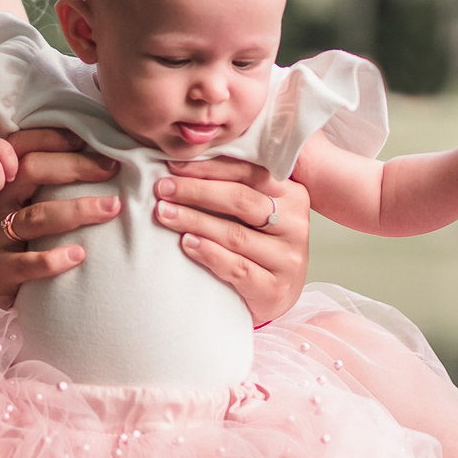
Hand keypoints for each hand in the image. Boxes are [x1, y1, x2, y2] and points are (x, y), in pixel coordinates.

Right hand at [0, 128, 119, 310]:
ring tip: (111, 207)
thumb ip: (41, 183)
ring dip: (77, 211)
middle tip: (110, 168)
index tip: (88, 139)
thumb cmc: (8, 236)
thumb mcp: (15, 204)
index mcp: (2, 182)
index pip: (22, 147)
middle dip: (75, 166)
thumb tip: (98, 160)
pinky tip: (79, 254)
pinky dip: (54, 259)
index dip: (53, 139)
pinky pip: (28, 262)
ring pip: (36, 217)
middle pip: (31, 172)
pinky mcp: (0, 268)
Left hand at [154, 156, 310, 325]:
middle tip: (162, 189)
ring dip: (194, 221)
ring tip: (165, 214)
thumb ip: (237, 186)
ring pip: (235, 234)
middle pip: (241, 200)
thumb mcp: (258, 212)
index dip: (210, 168)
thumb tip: (185, 163)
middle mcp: (295, 224)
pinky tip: (187, 244)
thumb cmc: (260, 245)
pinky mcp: (275, 288)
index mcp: (293, 195)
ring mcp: (287, 258)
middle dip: (196, 191)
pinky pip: (237, 267)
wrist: (276, 293)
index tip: (174, 166)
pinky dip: (209, 253)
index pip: (250, 173)